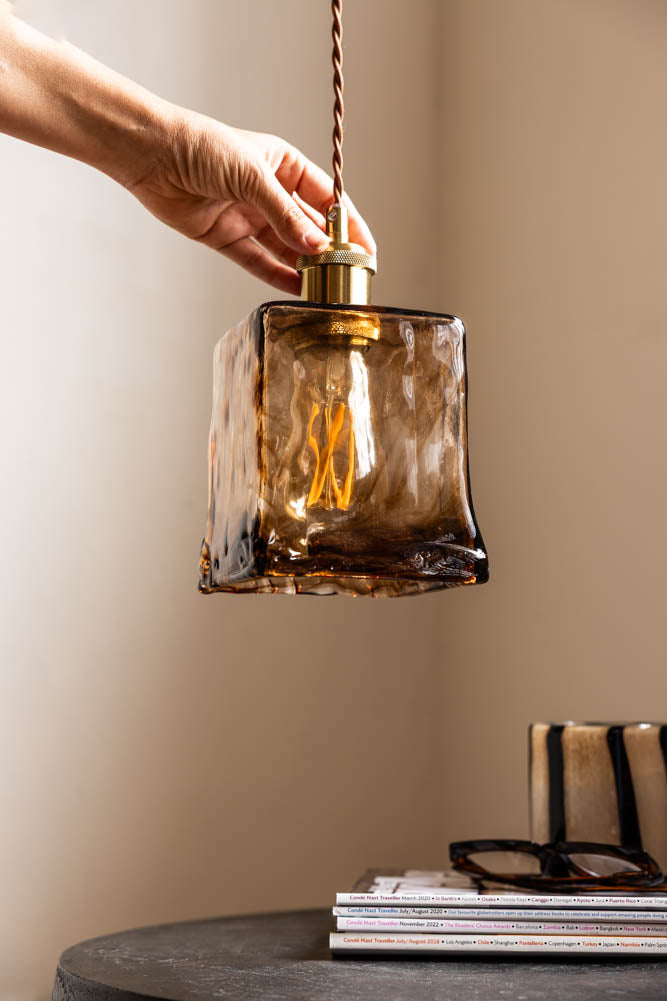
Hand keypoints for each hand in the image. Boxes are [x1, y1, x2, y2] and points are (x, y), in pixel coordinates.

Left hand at [124, 112, 375, 294]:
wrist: (152, 156)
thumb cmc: (202, 147)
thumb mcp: (253, 177)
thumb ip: (286, 215)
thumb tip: (317, 246)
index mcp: (284, 166)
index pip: (327, 198)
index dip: (348, 224)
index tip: (366, 249)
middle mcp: (269, 192)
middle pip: (308, 227)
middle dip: (329, 251)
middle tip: (348, 276)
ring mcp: (249, 216)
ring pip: (285, 248)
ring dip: (305, 267)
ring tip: (326, 288)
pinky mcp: (227, 237)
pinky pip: (258, 261)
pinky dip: (276, 275)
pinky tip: (297, 289)